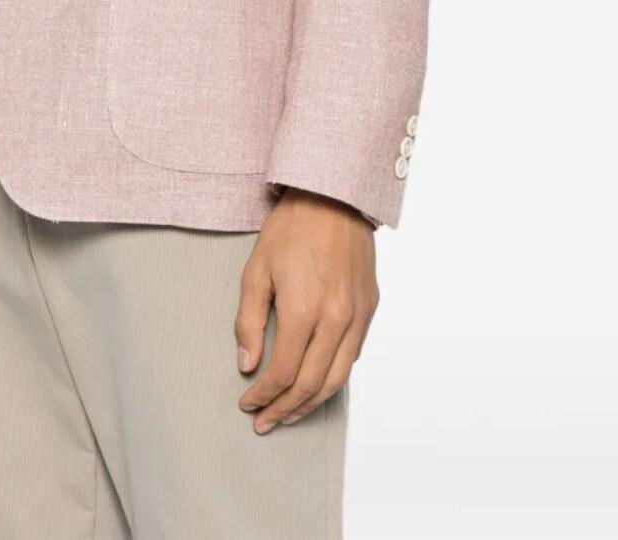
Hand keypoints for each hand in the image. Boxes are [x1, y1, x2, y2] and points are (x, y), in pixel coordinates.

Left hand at [235, 189, 377, 432]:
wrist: (333, 197)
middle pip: (312, 385)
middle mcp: (336, 319)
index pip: (283, 373)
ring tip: (290, 413)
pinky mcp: (370, 308)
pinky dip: (333, 377)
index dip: (263, 396)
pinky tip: (316, 381)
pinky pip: (353, 356)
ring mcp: (357, 316)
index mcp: (304, 310)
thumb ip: (249, 322)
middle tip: (265, 421)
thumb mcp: (256, 270)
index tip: (247, 403)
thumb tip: (247, 365)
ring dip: (311, 403)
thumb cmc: (290, 229)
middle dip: (285, 409)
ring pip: (338, 379)